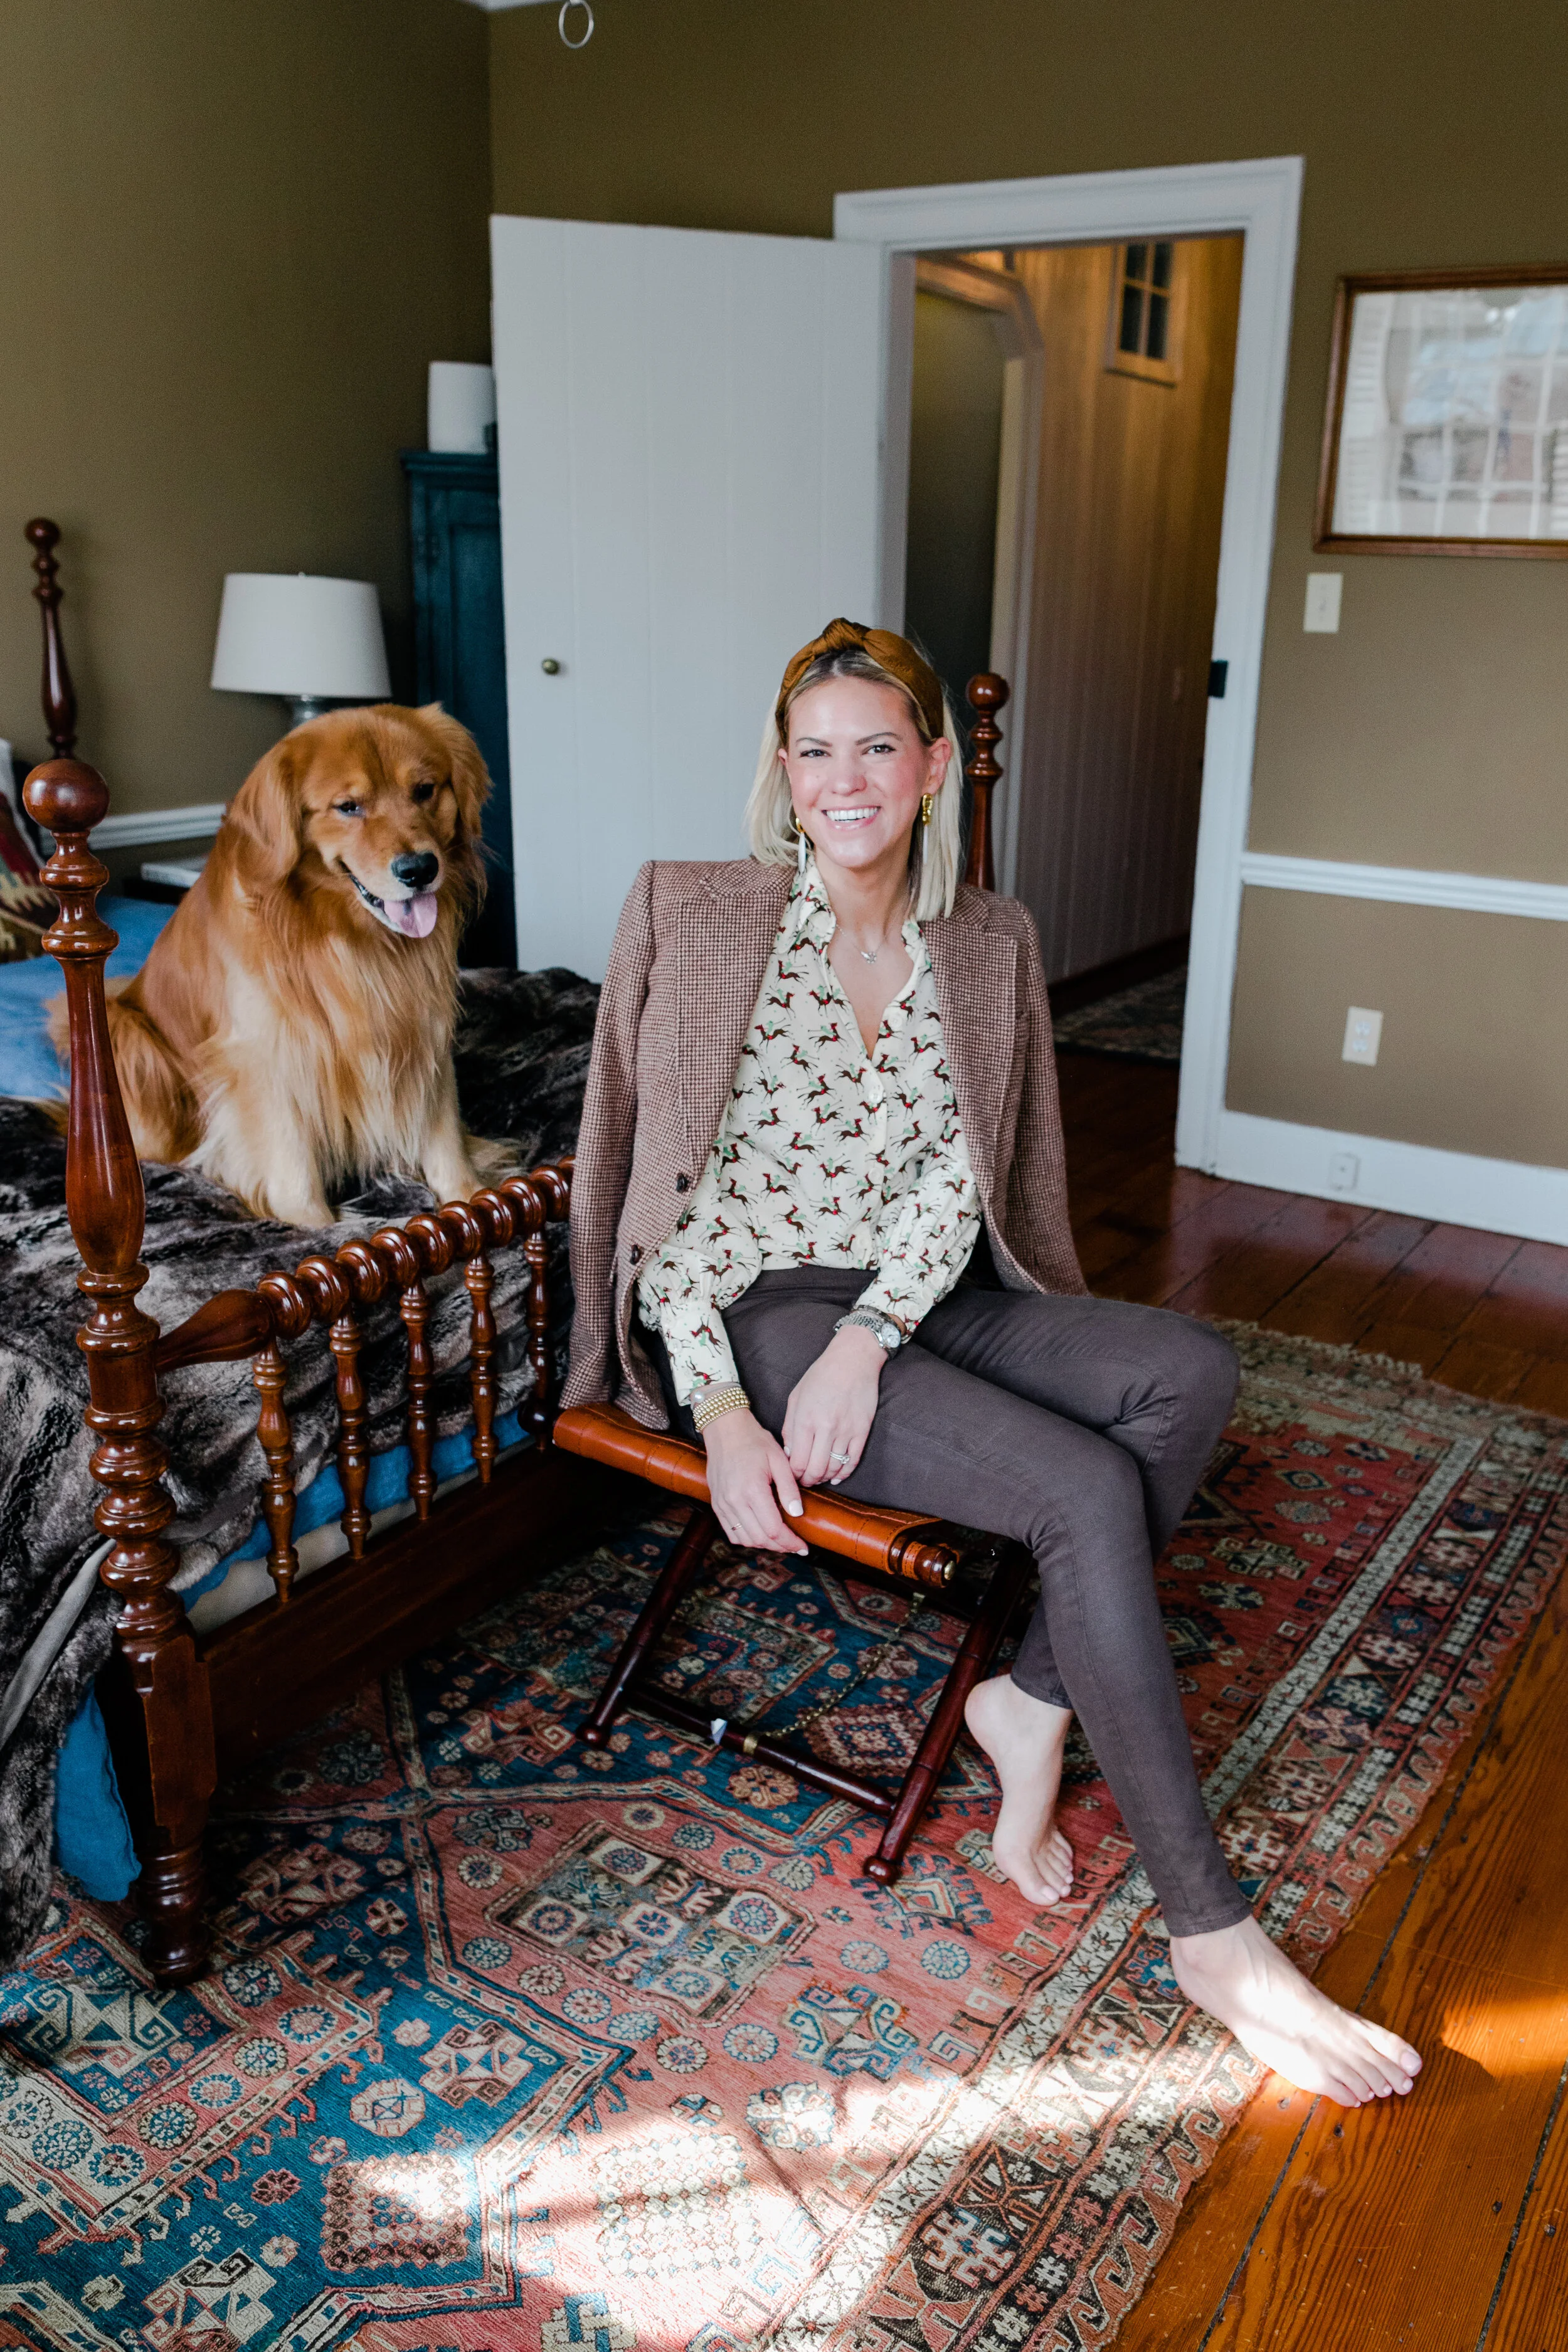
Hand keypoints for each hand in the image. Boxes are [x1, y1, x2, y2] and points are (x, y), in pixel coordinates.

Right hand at [702, 1408, 808, 1554]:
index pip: (773, 1529)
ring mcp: (723, 1504)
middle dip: (781, 1546)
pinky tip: (760, 1535)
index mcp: (752, 1490)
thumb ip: (789, 1489)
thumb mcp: (779, 1460)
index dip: (790, 1542)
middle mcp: (734, 1501)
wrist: (725, 1430)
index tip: (803, 1546)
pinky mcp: (717, 1504)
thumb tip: (797, 1513)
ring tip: (780, 1541)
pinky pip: (731, 1532)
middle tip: (796, 1546)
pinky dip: (747, 1539)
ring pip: (744, 1539)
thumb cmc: (754, 1441)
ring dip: (764, 1545)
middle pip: (760, 1538)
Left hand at [782, 1323, 885, 1486]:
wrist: (853, 1359)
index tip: (793, 1475)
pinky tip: (837, 1476)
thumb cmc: (821, 1375)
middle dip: (808, 1481)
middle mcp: (826, 1427)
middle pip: (815, 1470)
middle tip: (806, 1481)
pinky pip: (853, 1461)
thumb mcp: (796, 1397)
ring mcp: (846, 1430)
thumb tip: (789, 1453)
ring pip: (834, 1468)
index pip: (797, 1461)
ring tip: (819, 1477)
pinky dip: (844, 1473)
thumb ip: (790, 1427)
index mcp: (805, 1419)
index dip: (794, 1474)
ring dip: (825, 1478)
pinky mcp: (862, 1430)